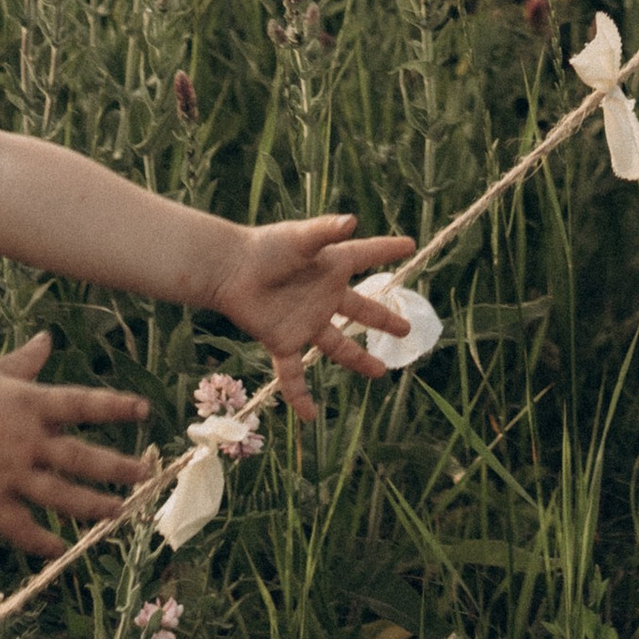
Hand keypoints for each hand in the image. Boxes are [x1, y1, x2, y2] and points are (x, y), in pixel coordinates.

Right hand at [0, 330, 152, 557]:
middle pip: (80, 457)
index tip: (145, 410)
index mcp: (30, 403)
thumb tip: (47, 339)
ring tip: (118, 512)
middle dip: (116, 467)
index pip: (83, 403)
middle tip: (145, 474)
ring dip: (91, 506)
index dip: (115, 407)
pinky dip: (39, 541)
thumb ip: (26, 361)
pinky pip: (18, 525)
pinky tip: (60, 548)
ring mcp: (8, 471)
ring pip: (58, 495)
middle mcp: (25, 439)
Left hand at [207, 210, 418, 417]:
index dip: (386, 249)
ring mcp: (305, 322)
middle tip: (405, 329)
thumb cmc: (264, 248)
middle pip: (360, 310)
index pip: (364, 256)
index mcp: (330, 267)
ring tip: (380, 372)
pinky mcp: (283, 342)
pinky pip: (294, 375)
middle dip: (383, 319)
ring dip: (359, 359)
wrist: (229, 270)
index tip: (410, 245)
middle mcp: (323, 297)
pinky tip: (308, 417)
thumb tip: (352, 221)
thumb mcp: (299, 238)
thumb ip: (326, 232)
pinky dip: (299, 396)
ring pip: (338, 346)